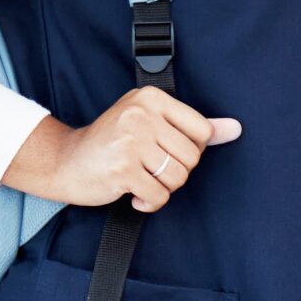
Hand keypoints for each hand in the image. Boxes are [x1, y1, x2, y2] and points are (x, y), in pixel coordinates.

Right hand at [1, 87, 241, 209]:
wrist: (64, 161)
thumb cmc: (111, 143)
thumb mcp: (152, 124)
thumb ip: (194, 126)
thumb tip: (236, 128)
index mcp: (151, 97)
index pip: (202, 130)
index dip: (190, 150)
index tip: (165, 151)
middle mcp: (141, 114)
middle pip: (192, 157)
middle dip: (176, 172)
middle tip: (150, 169)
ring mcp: (130, 141)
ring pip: (178, 178)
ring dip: (163, 189)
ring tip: (142, 180)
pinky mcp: (122, 169)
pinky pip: (159, 196)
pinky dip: (150, 203)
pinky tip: (134, 195)